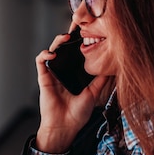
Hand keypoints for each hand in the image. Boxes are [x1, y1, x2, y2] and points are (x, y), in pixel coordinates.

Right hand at [34, 26, 110, 153]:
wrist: (64, 127)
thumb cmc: (77, 114)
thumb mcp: (93, 93)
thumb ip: (100, 80)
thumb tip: (112, 68)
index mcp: (74, 73)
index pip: (76, 53)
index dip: (79, 41)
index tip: (87, 31)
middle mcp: (63, 71)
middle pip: (64, 48)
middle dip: (68, 36)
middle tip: (76, 27)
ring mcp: (53, 73)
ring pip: (52, 50)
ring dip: (57, 41)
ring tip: (65, 37)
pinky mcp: (43, 77)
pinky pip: (41, 61)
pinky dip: (45, 54)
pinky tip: (53, 54)